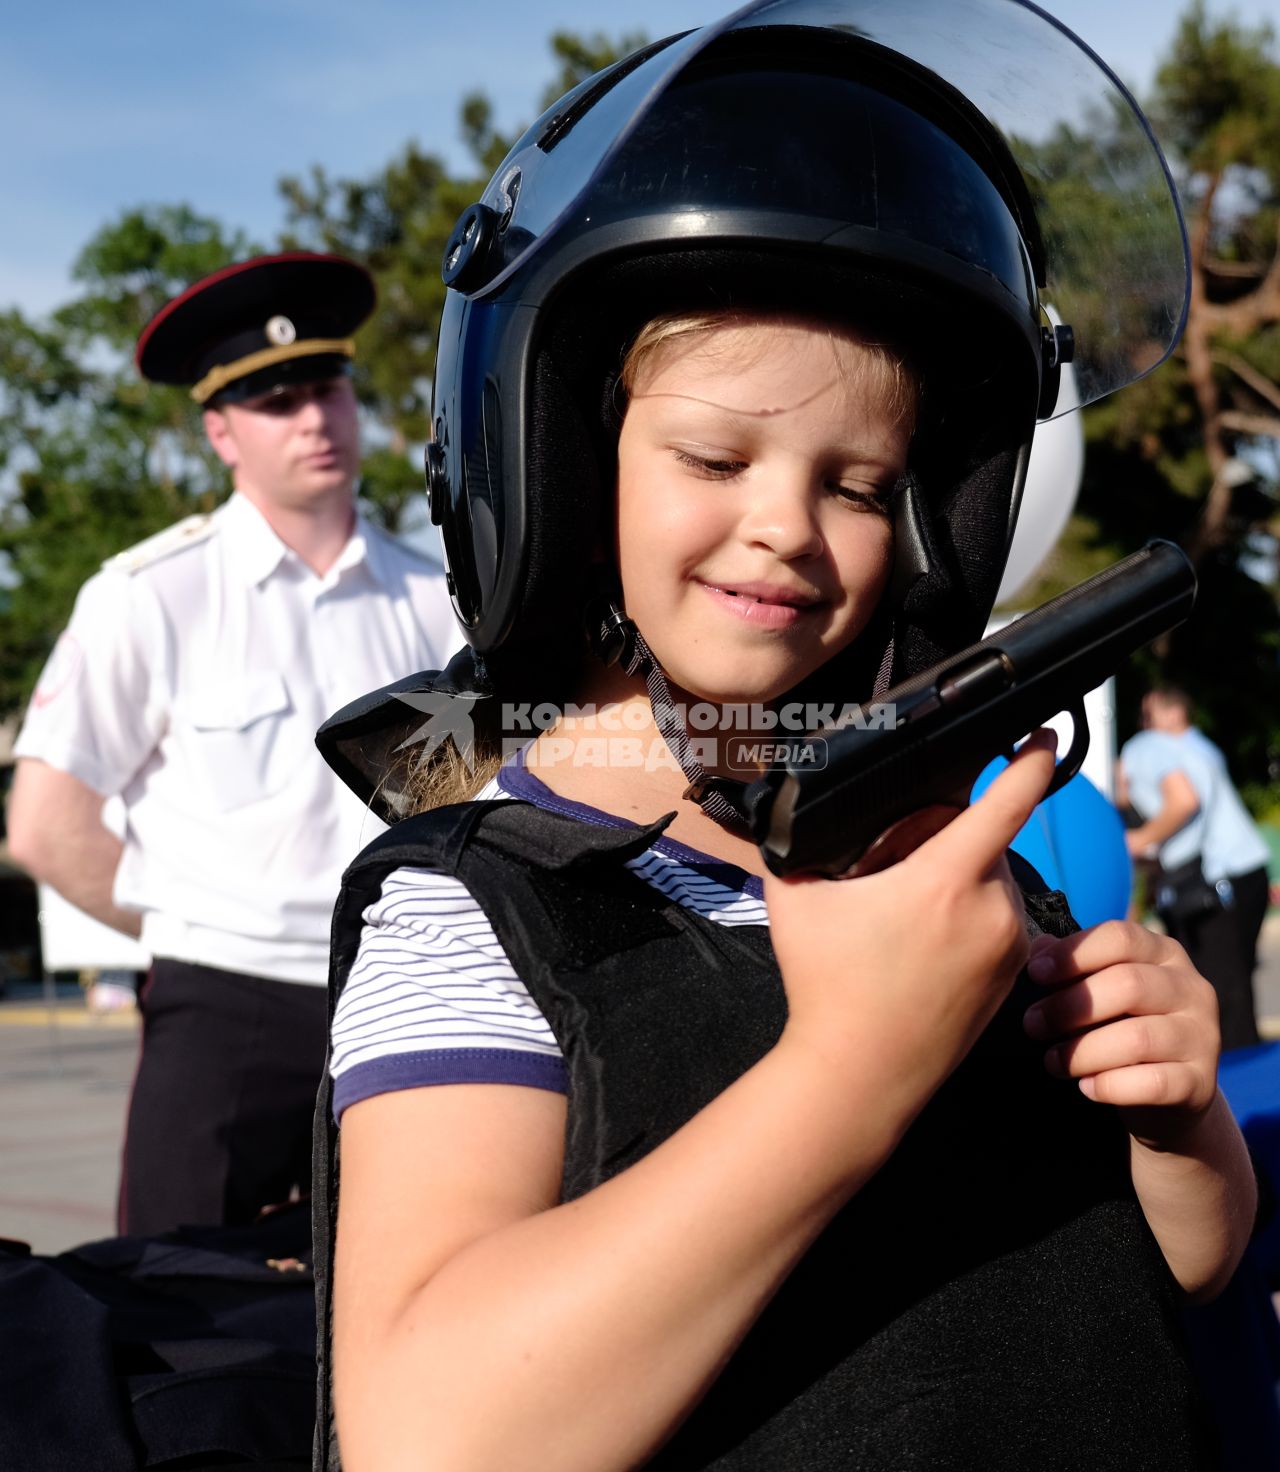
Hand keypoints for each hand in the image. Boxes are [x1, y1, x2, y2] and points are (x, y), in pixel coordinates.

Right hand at [765, 728, 1056, 1125]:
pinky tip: (922, 949)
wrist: (859, 1075)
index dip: (1029, 760)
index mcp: (945, 880)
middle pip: (982, 843)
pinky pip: (997, 923)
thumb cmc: (827, 987)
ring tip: (904, 919)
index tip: (1043, 731)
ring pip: (989, 883)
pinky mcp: (1010, 977)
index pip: (1005, 803)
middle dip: (943, 841)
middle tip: (891, 872)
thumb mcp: (797, 900)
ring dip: (956, 881)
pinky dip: (966, 919)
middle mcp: (991, 909)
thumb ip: (802, 847)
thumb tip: (793, 818)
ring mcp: (1008, 947)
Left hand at [1021, 922, 1219, 1147]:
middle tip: (1033, 1025)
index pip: (1121, 937)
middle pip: (1128, 984)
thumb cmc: (1122, 1029)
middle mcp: (1192, 989)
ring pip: (1137, 1038)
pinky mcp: (1202, 1083)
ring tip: (1052, 1061)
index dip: (1073, 953)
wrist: (1166, 1097)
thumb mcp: (1101, 991)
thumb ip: (1075, 966)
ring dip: (1082, 1052)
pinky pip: (1151, 1083)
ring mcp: (1203, 1037)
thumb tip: (1038, 947)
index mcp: (1165, 954)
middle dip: (1069, 1006)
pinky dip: (1110, 1086)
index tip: (1035, 972)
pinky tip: (1086, 1087)